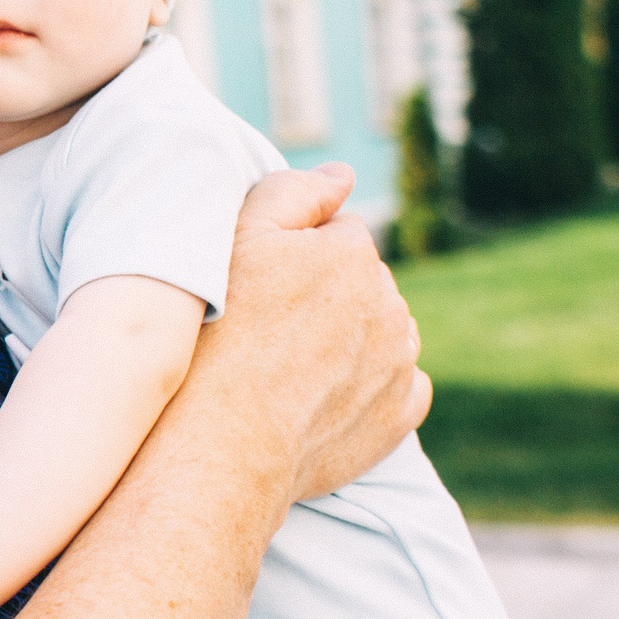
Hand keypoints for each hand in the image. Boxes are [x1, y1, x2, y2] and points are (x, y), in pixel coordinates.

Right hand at [182, 165, 430, 508]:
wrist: (221, 445)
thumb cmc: (216, 339)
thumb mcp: (235, 243)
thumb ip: (291, 194)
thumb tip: (343, 174)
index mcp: (353, 252)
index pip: (336, 233)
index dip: (294, 255)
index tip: (261, 285)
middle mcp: (388, 303)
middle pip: (361, 282)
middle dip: (329, 295)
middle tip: (270, 327)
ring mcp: (398, 363)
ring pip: (383, 330)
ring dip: (353, 337)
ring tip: (294, 363)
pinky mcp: (398, 416)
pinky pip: (402, 385)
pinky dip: (374, 385)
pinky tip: (329, 393)